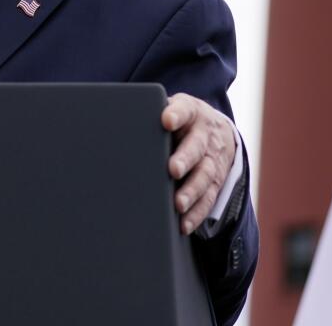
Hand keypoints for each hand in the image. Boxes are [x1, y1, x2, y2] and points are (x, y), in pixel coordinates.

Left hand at [163, 93, 235, 234]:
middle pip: (196, 146)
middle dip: (185, 158)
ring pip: (205, 175)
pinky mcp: (216, 181)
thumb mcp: (173, 108)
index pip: (184, 110)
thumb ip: (152, 114)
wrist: (217, 129)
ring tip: (178, 203)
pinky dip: (197, 212)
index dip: (176, 114)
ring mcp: (212, 159)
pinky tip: (184, 223)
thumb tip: (115, 122)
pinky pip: (209, 198)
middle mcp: (204, 135)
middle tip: (173, 169)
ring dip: (192, 191)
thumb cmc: (182, 121)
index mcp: (190, 112)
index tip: (167, 120)